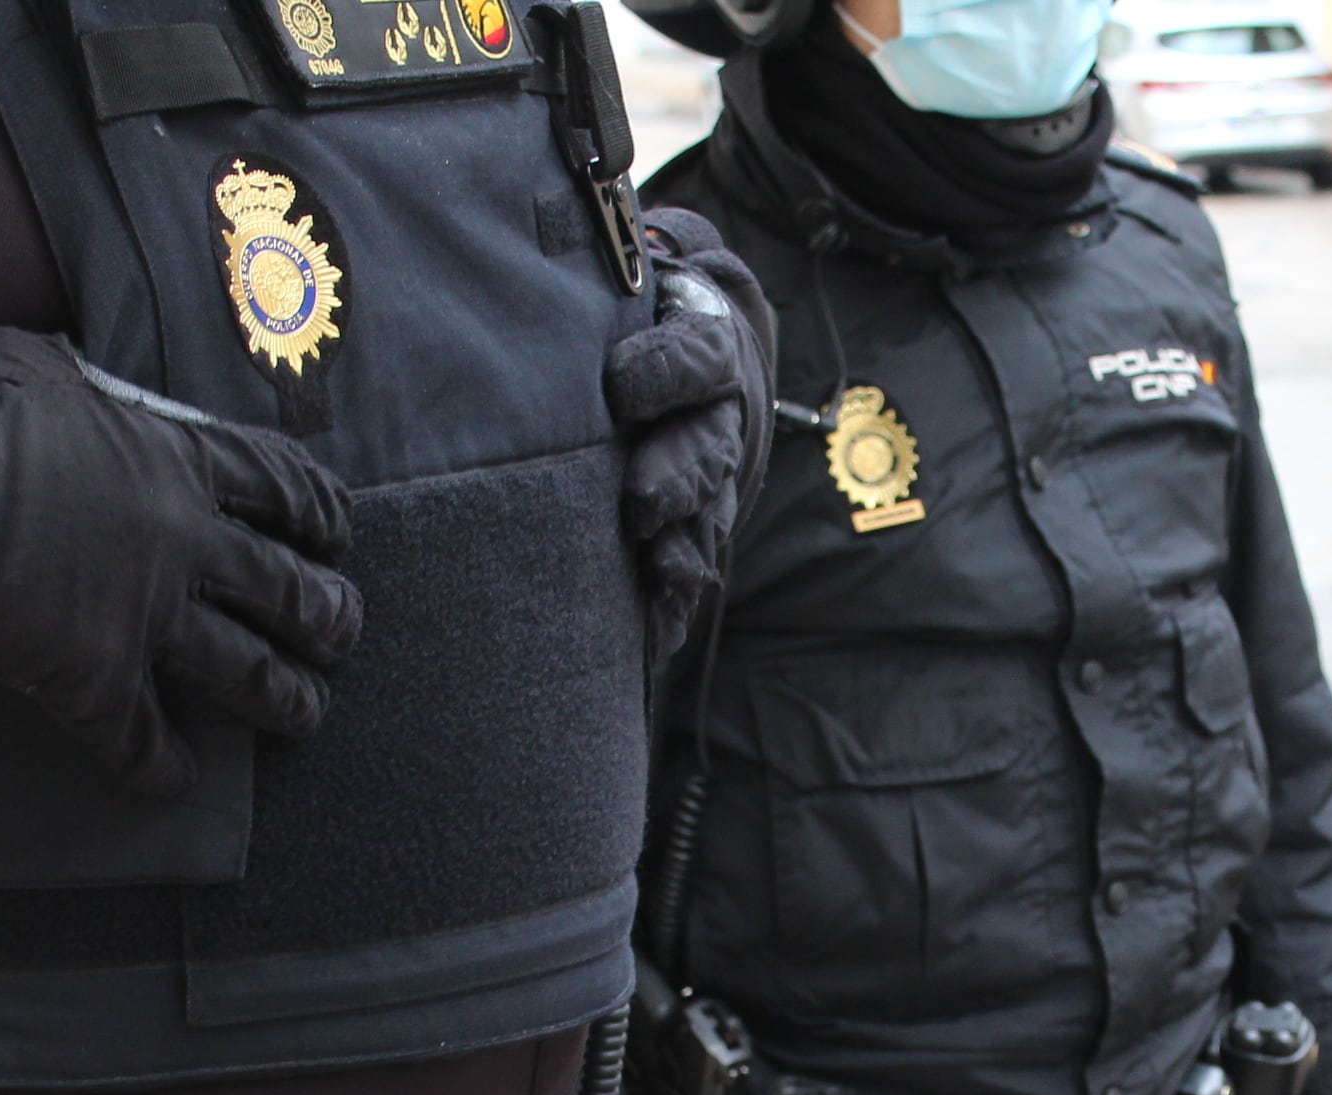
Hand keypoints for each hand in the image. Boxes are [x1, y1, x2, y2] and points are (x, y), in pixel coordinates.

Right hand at [0, 329, 361, 795]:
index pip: (280, 485)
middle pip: (285, 587)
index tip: (335, 535)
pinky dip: (163, 766)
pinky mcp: (99, 678)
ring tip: (307, 713)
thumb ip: (69, 380)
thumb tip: (54, 366)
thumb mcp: (33, 368)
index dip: (319, 513)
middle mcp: (183, 542)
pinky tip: (175, 778)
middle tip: (340, 632)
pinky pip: (144, 738)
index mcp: (175, 461)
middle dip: (327, 615)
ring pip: (247, 670)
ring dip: (287, 697)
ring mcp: (147, 615)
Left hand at [608, 210, 774, 661]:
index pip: (698, 353)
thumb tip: (610, 223)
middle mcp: (721, 417)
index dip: (666, 370)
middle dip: (680, 479)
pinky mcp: (696, 526)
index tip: (620, 383)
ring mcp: (715, 479)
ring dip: (685, 548)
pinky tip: (651, 634)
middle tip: (639, 504)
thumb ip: (632, 244)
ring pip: (708, 514)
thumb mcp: (645, 255)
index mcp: (706, 344)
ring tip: (659, 571)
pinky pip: (692, 567)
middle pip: (710, 449)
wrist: (696, 338)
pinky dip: (673, 604)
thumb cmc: (644, 296)